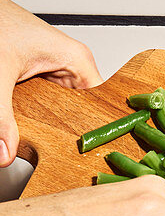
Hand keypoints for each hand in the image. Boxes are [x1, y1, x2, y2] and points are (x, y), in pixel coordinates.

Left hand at [0, 0, 101, 166]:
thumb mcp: (0, 72)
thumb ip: (3, 115)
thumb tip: (5, 151)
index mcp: (77, 60)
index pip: (103, 105)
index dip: (98, 131)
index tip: (92, 155)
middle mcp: (71, 65)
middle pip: (83, 111)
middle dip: (72, 133)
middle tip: (68, 154)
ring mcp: (56, 71)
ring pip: (64, 109)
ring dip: (55, 125)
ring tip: (56, 144)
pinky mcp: (40, 74)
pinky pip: (49, 102)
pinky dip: (41, 116)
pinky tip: (36, 125)